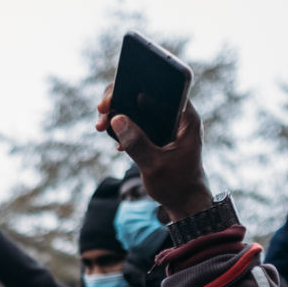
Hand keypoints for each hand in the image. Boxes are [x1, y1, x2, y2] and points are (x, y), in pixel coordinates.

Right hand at [96, 86, 211, 220]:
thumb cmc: (176, 185)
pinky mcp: (157, 133)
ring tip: (101, 126)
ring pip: (139, 108)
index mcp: (185, 117)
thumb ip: (136, 142)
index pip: (162, 88)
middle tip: (102, 111)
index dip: (135, 85)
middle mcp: (177, 116)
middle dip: (120, 100)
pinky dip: (123, 126)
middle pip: (146, 93)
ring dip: (118, 113)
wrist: (185, 201)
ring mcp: (166, 124)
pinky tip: (113, 138)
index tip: (115, 97)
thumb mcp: (154, 165)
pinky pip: (138, 121)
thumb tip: (116, 119)